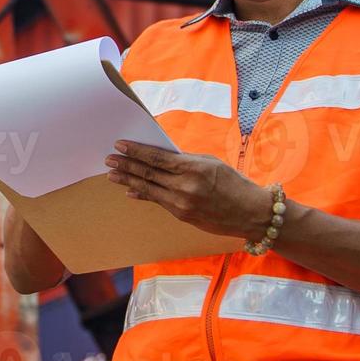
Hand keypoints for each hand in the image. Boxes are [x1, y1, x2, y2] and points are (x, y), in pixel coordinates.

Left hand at [105, 141, 269, 238]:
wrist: (250, 213)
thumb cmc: (233, 182)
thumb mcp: (210, 163)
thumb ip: (185, 160)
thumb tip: (160, 156)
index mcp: (192, 167)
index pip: (156, 157)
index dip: (136, 151)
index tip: (120, 145)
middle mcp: (184, 186)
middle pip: (148, 173)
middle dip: (126, 166)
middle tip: (109, 159)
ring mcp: (182, 203)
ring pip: (149, 189)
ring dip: (128, 181)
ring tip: (111, 175)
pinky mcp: (182, 215)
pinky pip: (158, 202)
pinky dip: (143, 195)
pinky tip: (130, 191)